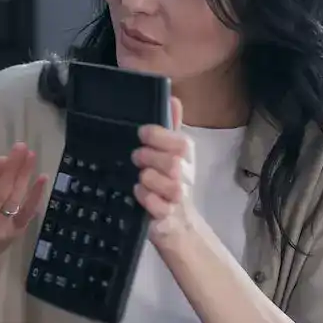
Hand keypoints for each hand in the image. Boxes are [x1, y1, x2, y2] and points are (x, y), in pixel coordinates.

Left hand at [132, 97, 200, 251]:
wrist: (175, 224)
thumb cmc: (168, 183)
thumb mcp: (169, 154)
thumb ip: (170, 128)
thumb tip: (173, 98)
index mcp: (186, 157)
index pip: (181, 142)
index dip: (159, 135)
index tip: (141, 133)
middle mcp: (186, 176)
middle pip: (175, 162)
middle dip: (151, 157)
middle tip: (137, 157)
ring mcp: (178, 198)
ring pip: (170, 184)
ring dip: (149, 179)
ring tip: (140, 178)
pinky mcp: (168, 217)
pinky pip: (159, 206)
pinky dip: (146, 198)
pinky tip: (139, 194)